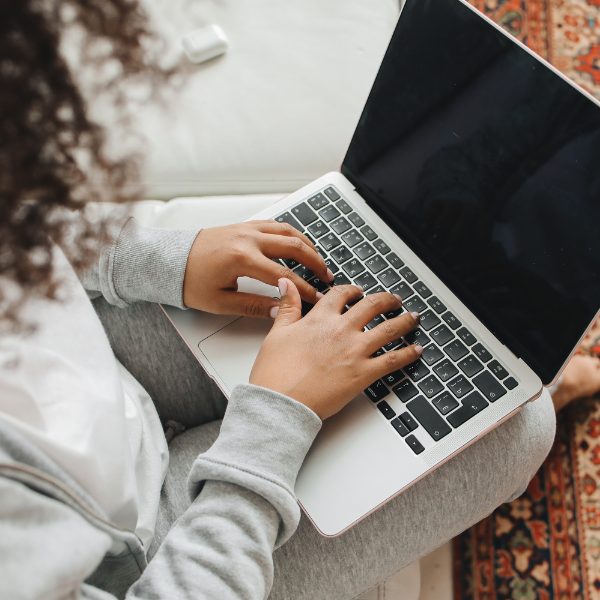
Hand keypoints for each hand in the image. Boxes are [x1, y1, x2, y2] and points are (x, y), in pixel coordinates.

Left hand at [183, 220, 332, 317]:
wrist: (169, 259)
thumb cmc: (189, 280)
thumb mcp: (220, 301)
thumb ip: (254, 305)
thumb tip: (281, 310)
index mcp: (242, 259)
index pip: (284, 277)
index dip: (305, 289)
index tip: (318, 298)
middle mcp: (248, 239)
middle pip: (294, 247)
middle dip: (315, 263)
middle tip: (328, 276)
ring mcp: (247, 228)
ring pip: (288, 231)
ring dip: (307, 245)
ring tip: (319, 260)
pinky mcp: (244, 225)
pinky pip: (275, 224)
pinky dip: (292, 233)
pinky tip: (299, 243)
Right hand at [250, 279, 422, 418]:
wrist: (282, 402)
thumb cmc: (276, 374)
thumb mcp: (277, 333)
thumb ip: (288, 306)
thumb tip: (287, 285)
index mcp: (320, 319)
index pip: (341, 294)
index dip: (352, 290)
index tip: (358, 291)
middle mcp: (341, 330)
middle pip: (372, 306)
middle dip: (387, 300)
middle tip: (395, 301)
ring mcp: (355, 351)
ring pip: (389, 329)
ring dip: (405, 321)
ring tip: (413, 318)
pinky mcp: (364, 374)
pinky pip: (394, 360)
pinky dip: (408, 354)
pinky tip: (416, 350)